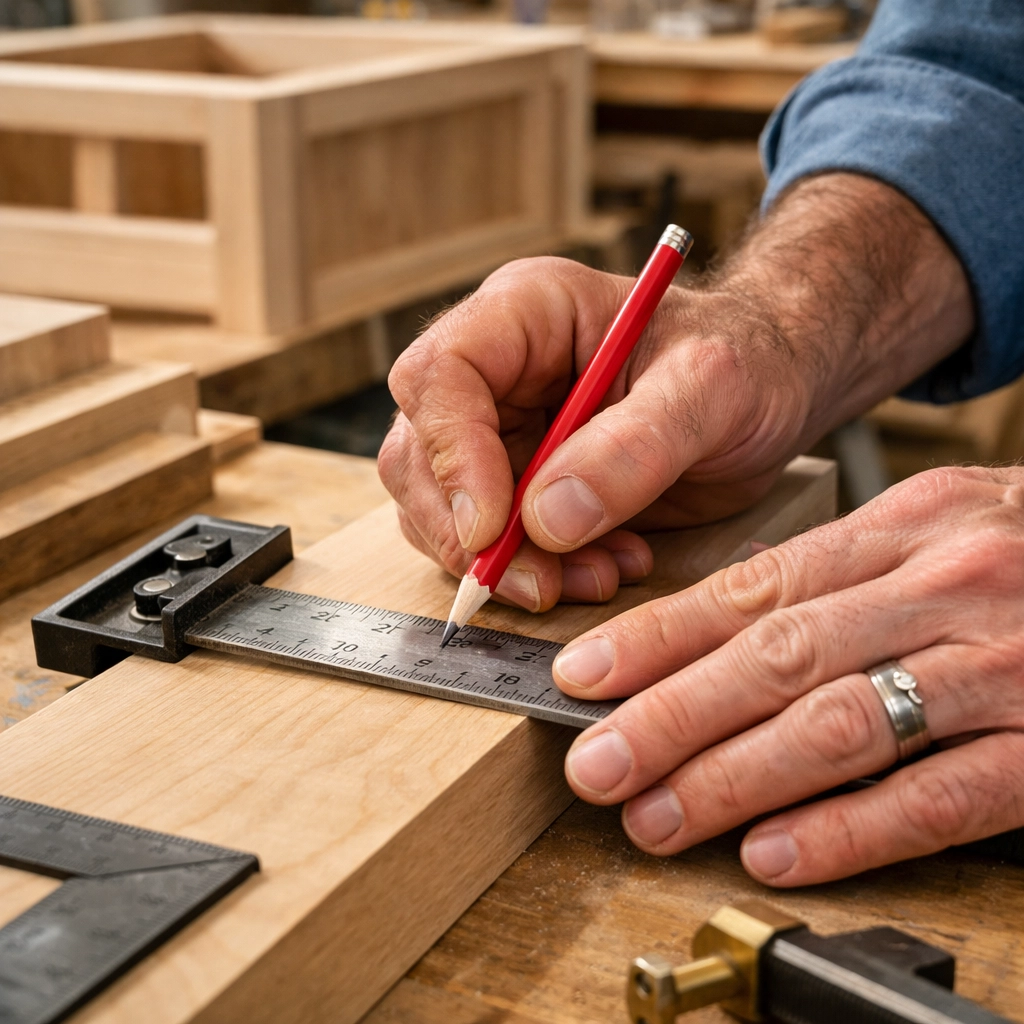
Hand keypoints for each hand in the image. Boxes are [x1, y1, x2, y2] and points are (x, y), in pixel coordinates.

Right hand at [381, 174, 970, 610]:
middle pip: (421, 455)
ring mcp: (502, 432)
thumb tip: (548, 520)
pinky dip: (536, 574)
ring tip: (599, 574)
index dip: (452, 456)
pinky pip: (491, 544)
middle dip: (470, 533)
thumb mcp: (713, 386)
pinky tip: (605, 569)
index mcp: (526, 313)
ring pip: (444, 510)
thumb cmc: (749, 360)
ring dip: (506, 563)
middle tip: (539, 582)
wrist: (772, 390)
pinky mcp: (521, 486)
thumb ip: (636, 444)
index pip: (440, 376)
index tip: (493, 528)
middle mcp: (497, 372)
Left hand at [553, 465, 1023, 884]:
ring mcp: (1006, 665)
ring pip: (840, 724)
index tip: (585, 674)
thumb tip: (718, 627)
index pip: (755, 586)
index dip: (660, 636)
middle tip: (596, 762)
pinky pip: (942, 796)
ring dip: (734, 779)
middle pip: (778, 656)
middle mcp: (948, 586)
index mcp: (908, 527)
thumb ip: (842, 577)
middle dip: (672, 715)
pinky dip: (850, 829)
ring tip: (657, 815)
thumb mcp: (943, 533)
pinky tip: (777, 853)